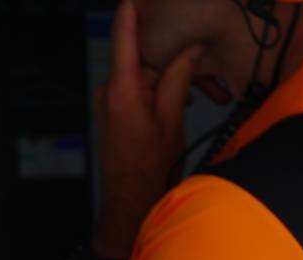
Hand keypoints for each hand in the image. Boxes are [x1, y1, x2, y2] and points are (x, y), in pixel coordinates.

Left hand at [95, 0, 203, 258]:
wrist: (128, 198)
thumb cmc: (150, 163)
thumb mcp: (172, 118)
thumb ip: (179, 78)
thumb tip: (190, 50)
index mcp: (122, 89)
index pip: (124, 40)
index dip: (128, 15)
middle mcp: (109, 92)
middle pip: (140, 61)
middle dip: (167, 61)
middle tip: (195, 63)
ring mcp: (107, 103)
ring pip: (141, 78)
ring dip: (164, 83)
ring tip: (190, 100)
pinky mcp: (111, 114)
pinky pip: (135, 93)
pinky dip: (155, 95)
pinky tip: (174, 109)